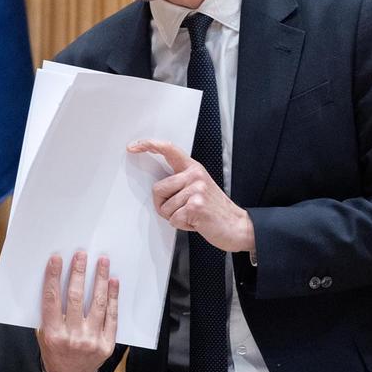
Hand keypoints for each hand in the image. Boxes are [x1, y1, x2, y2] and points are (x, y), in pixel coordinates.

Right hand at [36, 251, 118, 371]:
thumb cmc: (55, 351)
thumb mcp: (43, 335)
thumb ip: (49, 313)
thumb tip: (57, 280)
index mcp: (53, 334)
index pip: (52, 300)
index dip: (53, 277)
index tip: (56, 259)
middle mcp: (72, 337)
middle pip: (75, 298)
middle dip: (78, 273)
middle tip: (81, 255)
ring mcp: (91, 341)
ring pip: (97, 304)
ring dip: (100, 279)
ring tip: (102, 262)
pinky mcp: (107, 344)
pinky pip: (111, 316)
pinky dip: (112, 297)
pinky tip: (113, 282)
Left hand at [127, 139, 255, 253]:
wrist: (238, 226)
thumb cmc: (215, 210)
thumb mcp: (199, 188)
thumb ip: (180, 182)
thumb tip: (157, 188)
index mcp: (193, 168)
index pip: (168, 149)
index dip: (149, 145)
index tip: (133, 147)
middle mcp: (195, 175)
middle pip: (158, 189)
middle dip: (164, 205)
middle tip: (182, 210)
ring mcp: (196, 190)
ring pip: (164, 207)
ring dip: (174, 217)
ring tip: (192, 216)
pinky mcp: (196, 206)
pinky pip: (173, 219)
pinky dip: (182, 225)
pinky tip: (196, 222)